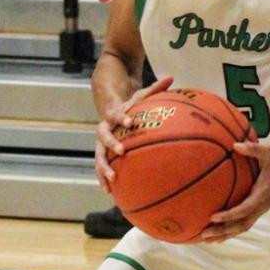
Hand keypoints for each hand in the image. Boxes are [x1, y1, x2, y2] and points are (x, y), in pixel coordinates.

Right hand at [95, 73, 172, 190]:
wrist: (111, 114)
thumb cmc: (131, 106)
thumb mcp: (141, 96)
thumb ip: (155, 88)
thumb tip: (171, 76)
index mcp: (113, 115)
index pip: (116, 115)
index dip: (122, 118)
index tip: (131, 122)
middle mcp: (104, 130)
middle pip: (103, 137)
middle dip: (111, 144)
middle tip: (121, 152)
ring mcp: (101, 144)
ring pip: (98, 156)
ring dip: (103, 168)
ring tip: (112, 180)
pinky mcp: (103, 156)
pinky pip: (101, 168)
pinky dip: (104, 179)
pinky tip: (111, 193)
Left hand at [198, 139, 269, 240]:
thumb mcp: (266, 151)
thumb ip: (252, 149)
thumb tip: (235, 145)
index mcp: (263, 194)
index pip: (245, 209)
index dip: (229, 215)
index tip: (213, 217)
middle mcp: (262, 205)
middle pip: (241, 224)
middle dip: (223, 231)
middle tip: (204, 233)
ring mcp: (260, 209)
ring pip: (241, 227)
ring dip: (224, 234)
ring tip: (206, 239)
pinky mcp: (257, 210)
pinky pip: (242, 223)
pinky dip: (230, 230)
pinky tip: (216, 234)